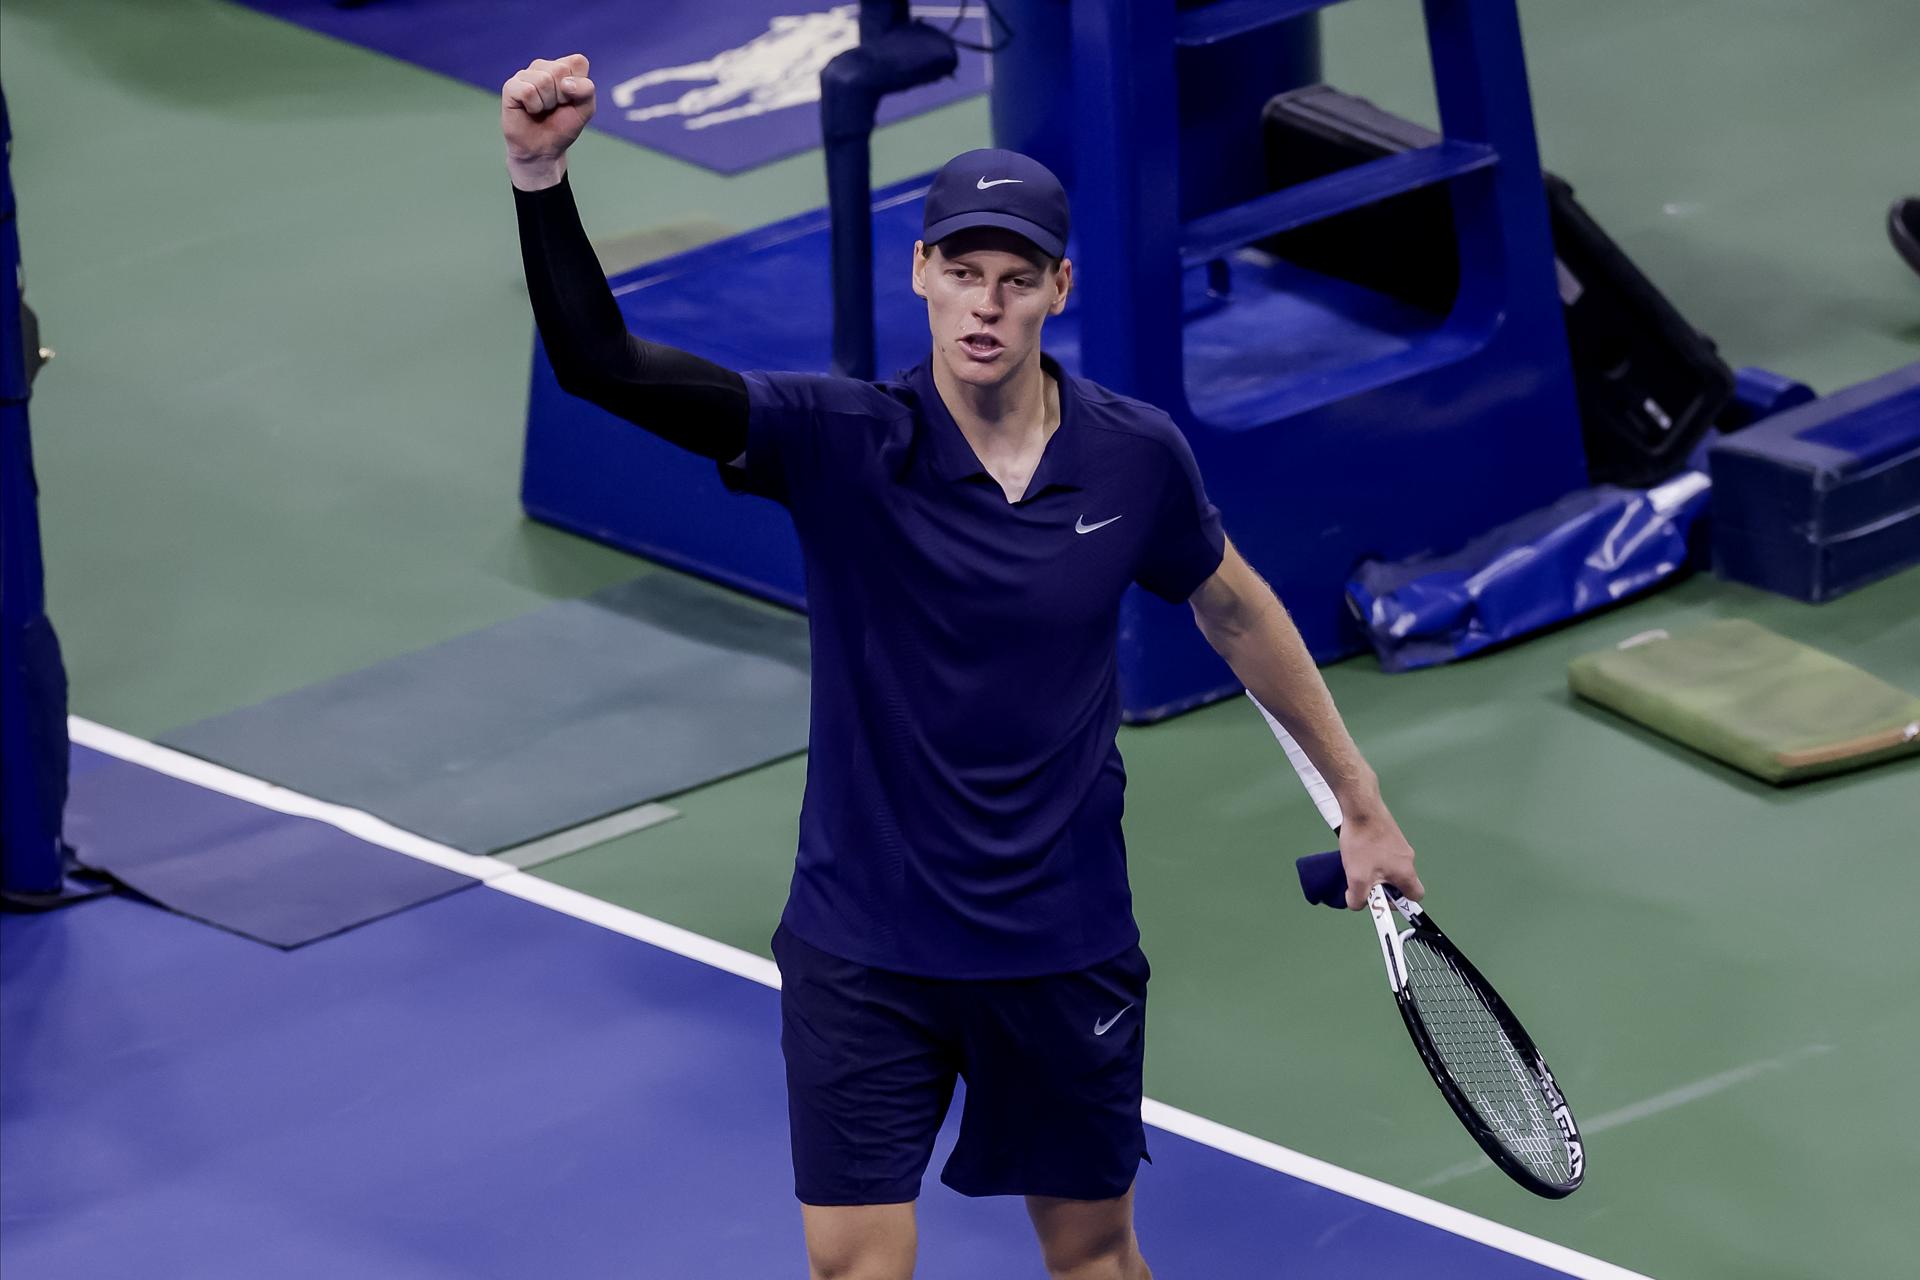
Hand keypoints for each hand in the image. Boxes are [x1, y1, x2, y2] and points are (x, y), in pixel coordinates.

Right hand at [502, 54, 594, 188]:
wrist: (543, 149)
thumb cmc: (562, 126)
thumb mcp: (585, 109)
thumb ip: (586, 90)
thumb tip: (566, 82)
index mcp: (563, 67)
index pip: (578, 61)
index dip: (579, 85)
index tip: (571, 100)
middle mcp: (543, 66)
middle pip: (560, 70)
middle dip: (563, 96)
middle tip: (555, 107)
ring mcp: (525, 74)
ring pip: (544, 80)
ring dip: (547, 103)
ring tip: (542, 109)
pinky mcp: (511, 86)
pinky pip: (528, 91)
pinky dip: (534, 106)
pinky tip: (530, 110)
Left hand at [1336, 807, 1422, 910]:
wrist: (1361, 808)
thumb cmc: (1363, 843)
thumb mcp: (1357, 878)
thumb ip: (1358, 898)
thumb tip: (1356, 904)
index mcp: (1407, 873)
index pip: (1415, 897)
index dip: (1399, 903)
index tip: (1380, 898)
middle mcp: (1409, 859)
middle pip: (1401, 883)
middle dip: (1383, 886)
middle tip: (1365, 881)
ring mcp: (1401, 845)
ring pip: (1391, 868)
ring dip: (1377, 871)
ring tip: (1359, 864)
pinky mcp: (1391, 835)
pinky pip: (1386, 855)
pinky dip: (1374, 857)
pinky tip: (1359, 850)